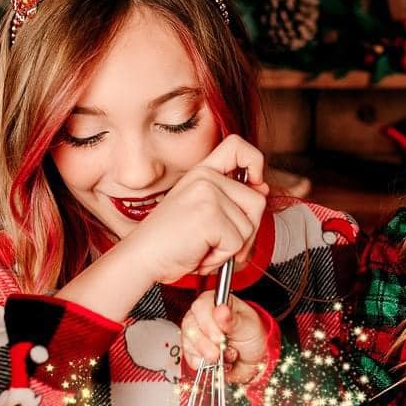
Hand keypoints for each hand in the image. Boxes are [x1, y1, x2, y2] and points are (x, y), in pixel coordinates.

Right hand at [122, 135, 270, 284]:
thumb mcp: (201, 210)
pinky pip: (237, 244)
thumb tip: (262, 189)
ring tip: (203, 247)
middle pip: (257, 200)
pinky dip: (221, 258)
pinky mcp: (210, 216)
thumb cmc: (170, 241)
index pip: (238, 146)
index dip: (255, 162)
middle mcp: (205, 178)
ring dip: (230, 248)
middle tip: (220, 242)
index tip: (254, 184)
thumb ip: (229, 198)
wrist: (142, 258)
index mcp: (202, 172)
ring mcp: (208, 194)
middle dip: (247, 230)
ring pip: (249, 227)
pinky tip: (199, 253)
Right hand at [180, 291, 270, 384]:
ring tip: (223, 356)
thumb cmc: (252, 337)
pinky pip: (189, 357)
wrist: (254, 359)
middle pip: (190, 326)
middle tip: (223, 350)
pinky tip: (214, 362)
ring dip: (207, 354)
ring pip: (188, 343)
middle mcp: (201, 315)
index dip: (208, 324)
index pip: (200, 307)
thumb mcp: (248, 326)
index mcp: (215, 303)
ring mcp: (195, 332)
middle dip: (207, 344)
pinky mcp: (192, 350)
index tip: (221, 338)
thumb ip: (233, 320)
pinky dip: (203, 363)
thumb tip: (221, 310)